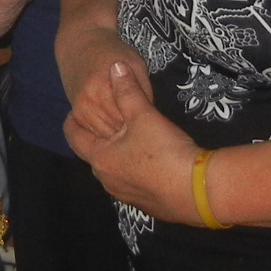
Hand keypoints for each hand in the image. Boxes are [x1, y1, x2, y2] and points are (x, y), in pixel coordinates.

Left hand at [63, 56, 200, 221]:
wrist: (198, 192)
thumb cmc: (164, 151)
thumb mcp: (144, 116)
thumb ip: (127, 90)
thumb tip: (115, 66)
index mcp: (100, 159)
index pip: (75, 137)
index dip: (72, 122)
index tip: (74, 111)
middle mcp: (107, 180)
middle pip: (94, 155)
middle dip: (96, 138)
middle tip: (103, 122)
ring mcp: (126, 195)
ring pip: (113, 170)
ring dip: (116, 155)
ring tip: (126, 140)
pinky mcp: (146, 205)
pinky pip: (132, 183)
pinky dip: (134, 170)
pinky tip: (149, 161)